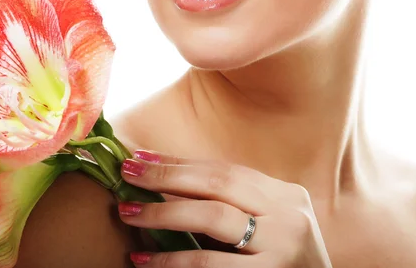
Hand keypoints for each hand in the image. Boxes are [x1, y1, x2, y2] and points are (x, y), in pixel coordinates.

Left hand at [118, 150, 333, 267]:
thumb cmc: (282, 260)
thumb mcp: (268, 224)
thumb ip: (234, 203)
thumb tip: (168, 178)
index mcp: (285, 195)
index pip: (224, 170)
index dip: (179, 162)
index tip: (141, 158)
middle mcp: (287, 216)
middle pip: (218, 184)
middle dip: (168, 177)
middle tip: (128, 175)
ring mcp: (282, 249)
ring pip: (214, 219)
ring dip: (165, 214)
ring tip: (129, 214)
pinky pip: (212, 267)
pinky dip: (176, 262)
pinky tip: (148, 261)